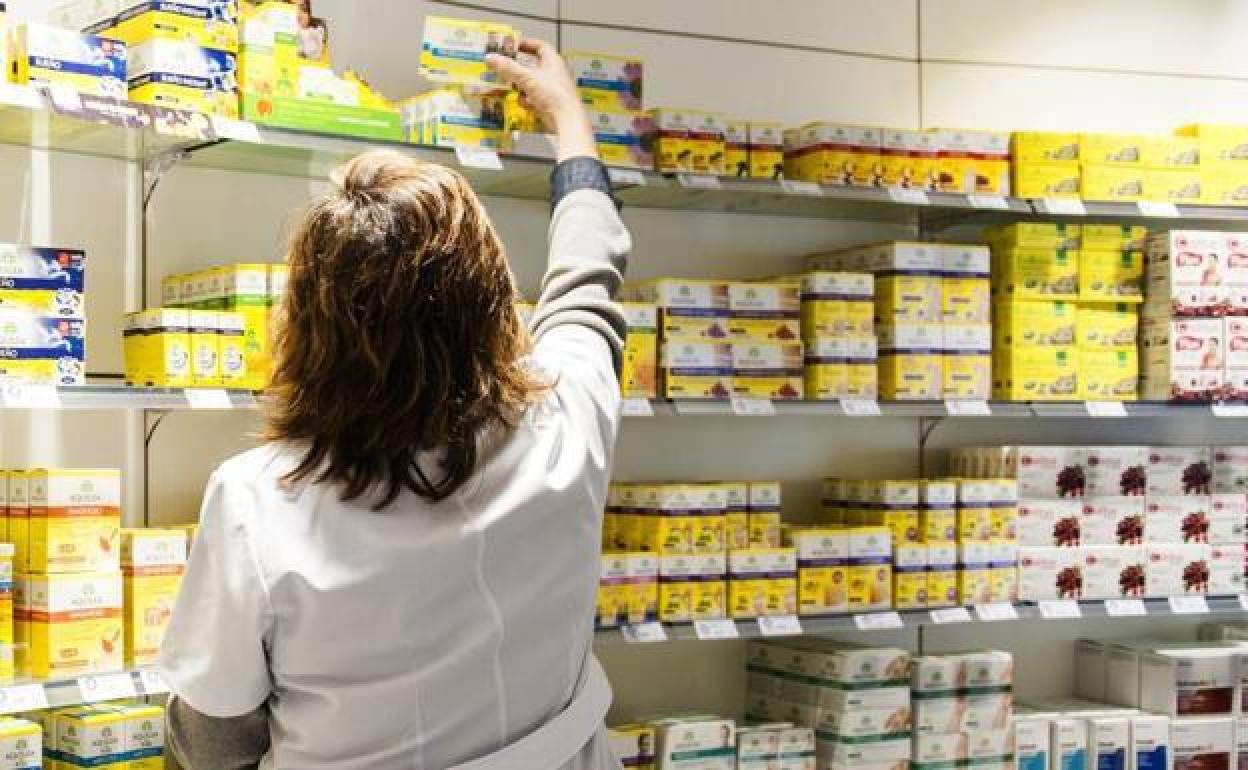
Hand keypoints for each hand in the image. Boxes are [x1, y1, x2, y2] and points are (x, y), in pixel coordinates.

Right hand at [486, 38, 595, 161]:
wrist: (566, 120)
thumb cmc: (553, 94)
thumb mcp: (527, 78)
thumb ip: (508, 68)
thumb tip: (490, 58)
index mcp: (553, 62)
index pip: (540, 46)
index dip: (526, 44)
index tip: (513, 46)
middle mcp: (554, 74)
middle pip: (533, 66)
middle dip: (518, 69)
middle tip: (504, 68)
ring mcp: (552, 90)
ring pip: (532, 83)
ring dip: (521, 86)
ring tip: (512, 88)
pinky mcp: (550, 104)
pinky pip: (534, 98)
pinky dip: (527, 100)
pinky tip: (525, 103)